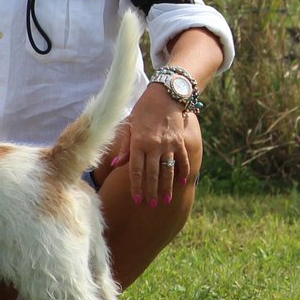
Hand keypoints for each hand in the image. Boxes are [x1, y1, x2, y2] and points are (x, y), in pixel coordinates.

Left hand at [92, 84, 202, 205]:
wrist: (165, 94)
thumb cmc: (144, 109)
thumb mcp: (130, 125)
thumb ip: (124, 146)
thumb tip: (115, 164)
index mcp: (138, 142)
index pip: (136, 170)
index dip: (137, 187)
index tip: (138, 200)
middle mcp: (153, 145)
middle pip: (152, 174)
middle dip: (152, 191)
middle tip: (151, 205)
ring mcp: (168, 144)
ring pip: (167, 170)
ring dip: (167, 187)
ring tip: (166, 200)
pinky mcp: (179, 140)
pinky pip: (182, 159)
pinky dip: (183, 171)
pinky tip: (183, 182)